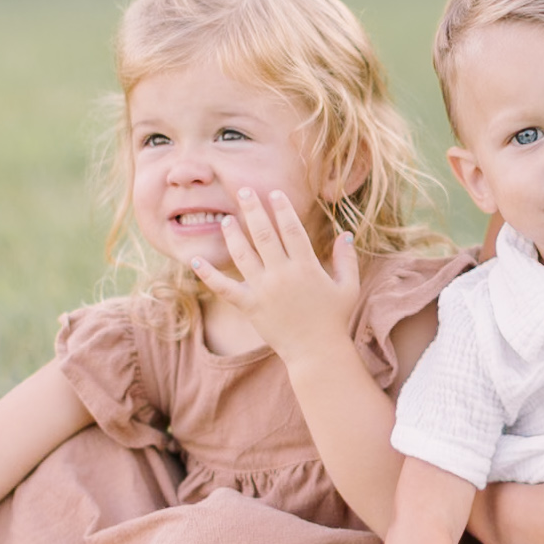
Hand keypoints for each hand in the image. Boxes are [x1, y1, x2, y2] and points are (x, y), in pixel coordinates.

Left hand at [196, 191, 359, 363]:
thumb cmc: (334, 319)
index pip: (291, 229)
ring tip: (227, 219)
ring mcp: (264, 290)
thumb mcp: (348, 287)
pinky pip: (224, 287)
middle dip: (254, 209)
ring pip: (243, 254)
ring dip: (233, 234)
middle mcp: (283, 274)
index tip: (274, 193)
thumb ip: (347, 259)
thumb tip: (345, 233)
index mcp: (307, 266)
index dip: (282, 209)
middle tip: (244, 191)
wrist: (317, 352)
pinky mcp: (249, 306)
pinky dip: (208, 274)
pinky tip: (195, 260)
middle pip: (264, 234)